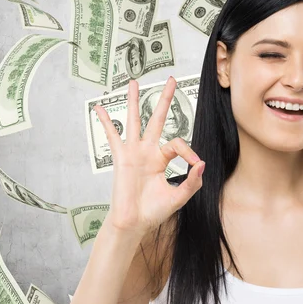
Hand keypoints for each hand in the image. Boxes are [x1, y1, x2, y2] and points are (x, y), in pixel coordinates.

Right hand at [94, 76, 204, 236]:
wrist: (134, 223)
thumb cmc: (154, 211)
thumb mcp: (179, 197)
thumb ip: (192, 181)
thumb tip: (202, 163)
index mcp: (162, 158)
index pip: (177, 143)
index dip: (189, 151)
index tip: (196, 164)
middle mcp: (148, 151)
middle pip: (157, 118)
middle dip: (164, 99)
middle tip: (171, 80)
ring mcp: (133, 152)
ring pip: (134, 120)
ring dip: (134, 101)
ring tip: (134, 82)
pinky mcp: (121, 158)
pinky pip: (112, 136)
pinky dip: (106, 121)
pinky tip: (100, 107)